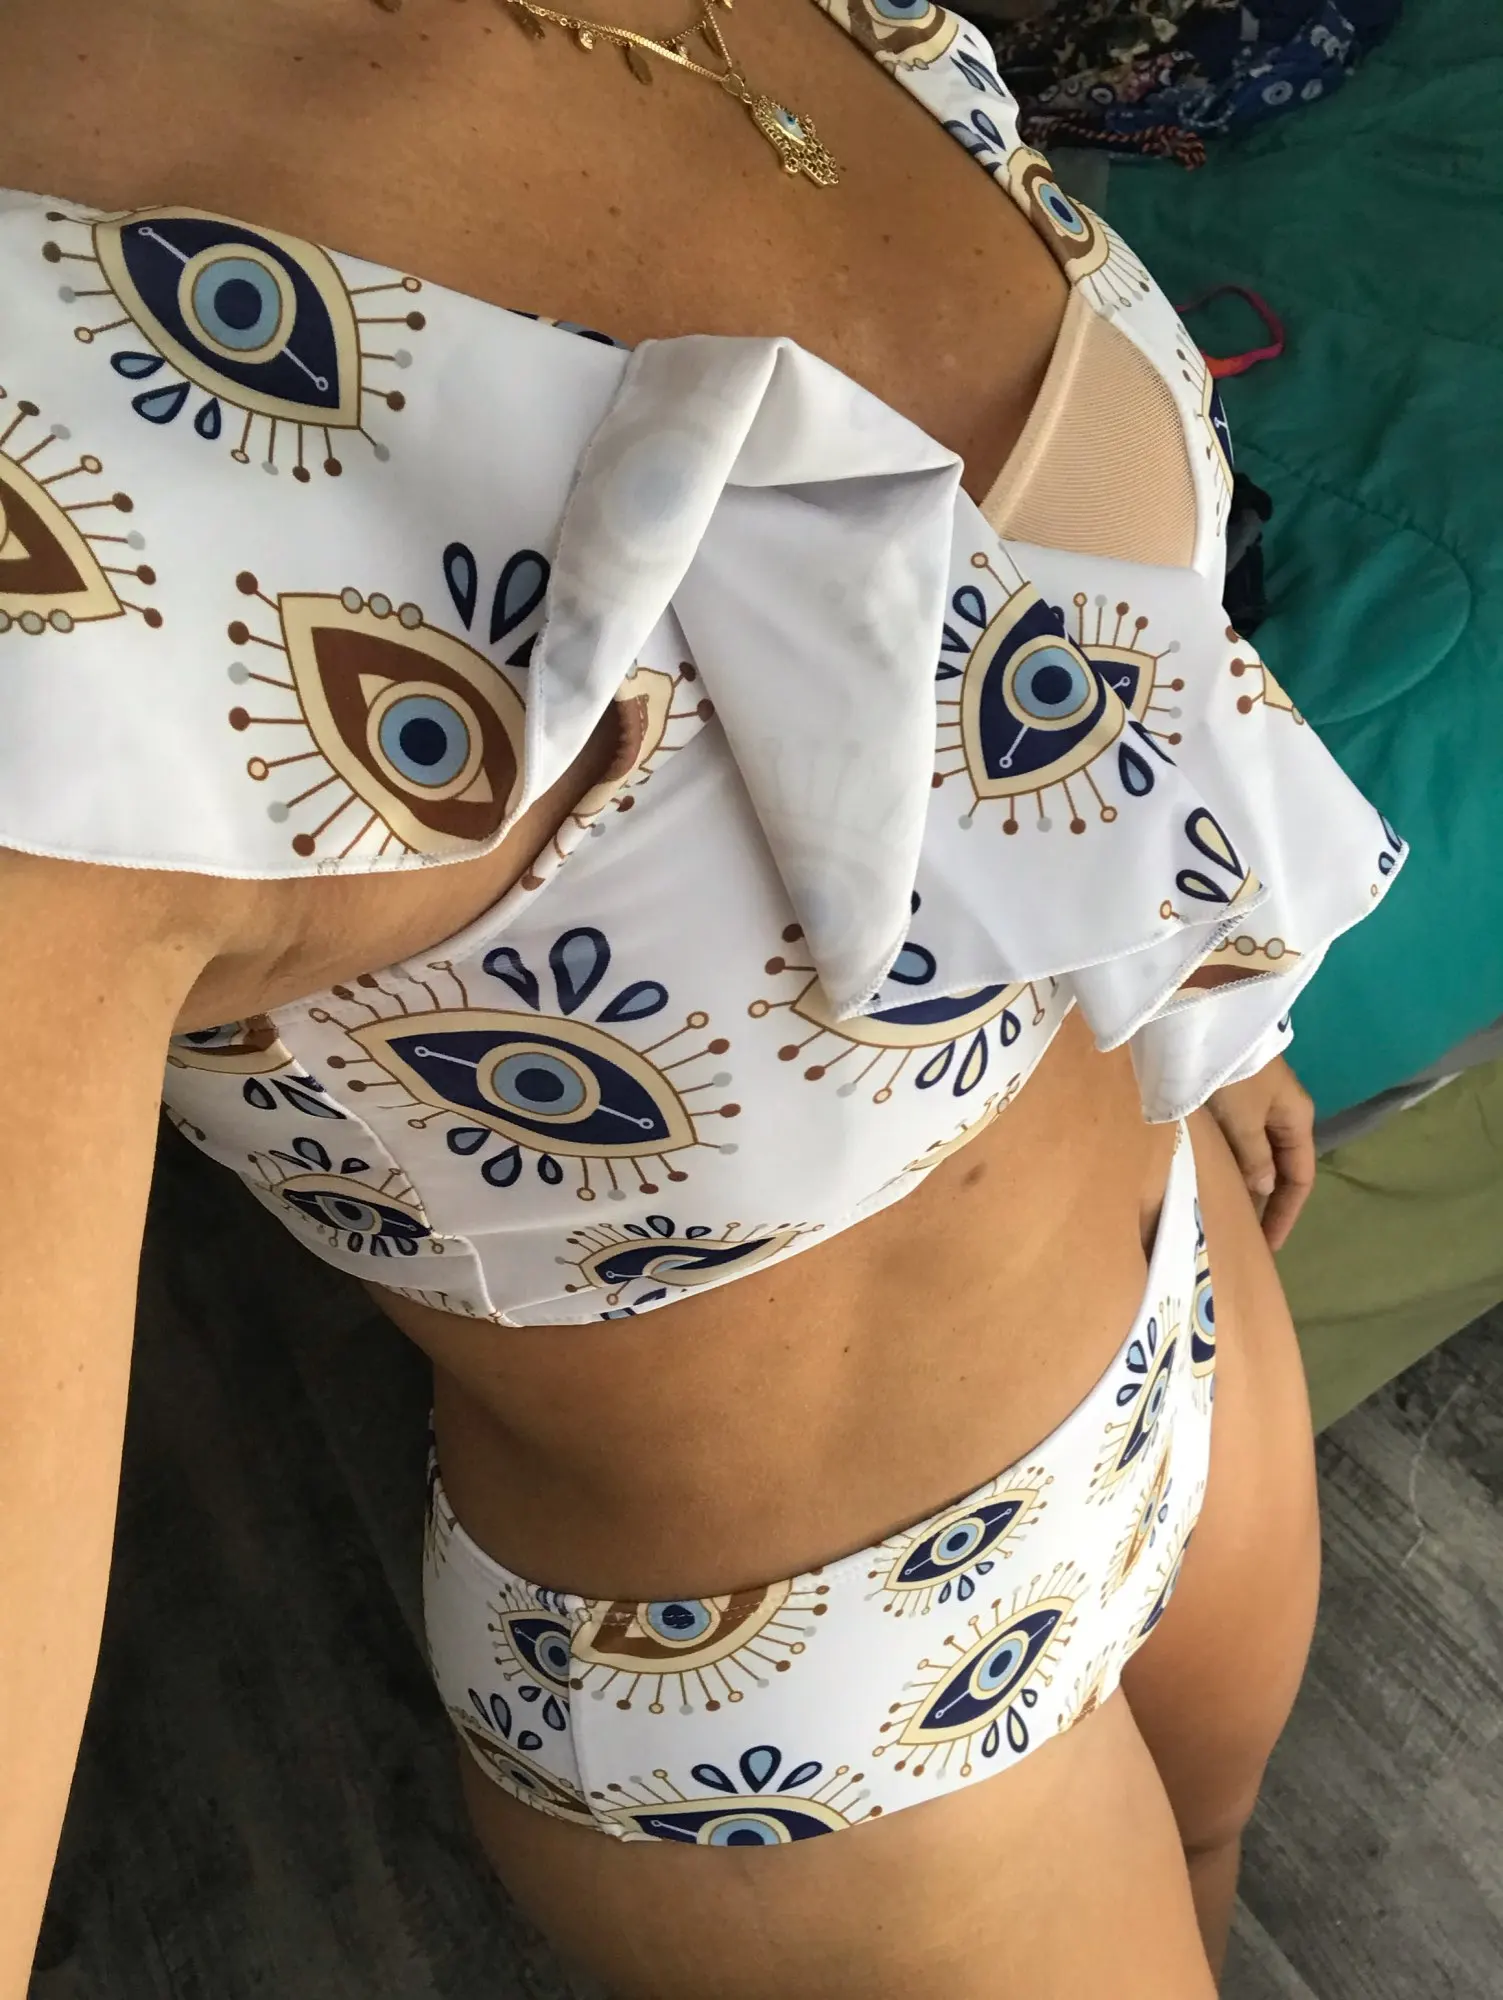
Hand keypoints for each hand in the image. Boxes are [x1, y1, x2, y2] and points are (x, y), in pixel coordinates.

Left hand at [1206, 1054, 1316, 1251]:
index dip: (1285, 1214)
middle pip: (1282, 1168)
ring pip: (1260, 1155)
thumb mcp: (1245, 1119)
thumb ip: (1255, 1156)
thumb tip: (1265, 1188)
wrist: (1206, 1020)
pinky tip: (1218, 1178)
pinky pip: (1241, 1140)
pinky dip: (1233, 1163)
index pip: (1300, 1178)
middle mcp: (1283, 1113)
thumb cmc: (1232, 1072)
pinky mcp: (1235, 1096)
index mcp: (1296, 1119)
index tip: (1267, 1246)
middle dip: (1268, 1204)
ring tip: (1231, 1216)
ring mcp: (1260, 1104)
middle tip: (1246, 1239)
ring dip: (1248, 1184)